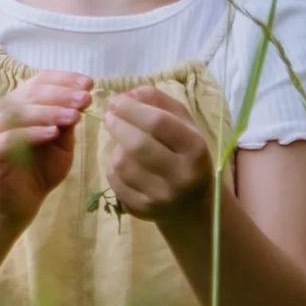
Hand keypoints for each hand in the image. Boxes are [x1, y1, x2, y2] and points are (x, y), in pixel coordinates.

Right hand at [0, 69, 91, 228]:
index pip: (38, 81)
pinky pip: (7, 139)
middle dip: (61, 95)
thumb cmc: (39, 170)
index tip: (89, 83)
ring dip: (48, 111)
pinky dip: (30, 133)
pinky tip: (52, 133)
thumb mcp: (61, 143)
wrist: (18, 204)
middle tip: (85, 99)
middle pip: (29, 94)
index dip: (63, 79)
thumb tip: (80, 98)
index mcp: (15, 104)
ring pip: (16, 113)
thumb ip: (66, 123)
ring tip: (74, 115)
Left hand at [99, 83, 215, 218]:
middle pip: (137, 144)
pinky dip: (113, 168)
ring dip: (116, 148)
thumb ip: (157, 101)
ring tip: (122, 143)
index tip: (116, 101)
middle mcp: (182, 175)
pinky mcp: (145, 210)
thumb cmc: (185, 153)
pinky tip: (123, 164)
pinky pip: (115, 181)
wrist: (193, 203)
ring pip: (123, 163)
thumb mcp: (183, 123)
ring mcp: (163, 196)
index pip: (158, 123)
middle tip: (109, 116)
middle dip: (117, 125)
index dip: (131, 108)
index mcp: (195, 148)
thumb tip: (126, 94)